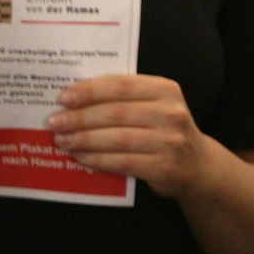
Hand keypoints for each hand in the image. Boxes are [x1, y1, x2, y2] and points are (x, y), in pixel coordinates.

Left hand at [49, 74, 215, 196]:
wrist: (198, 165)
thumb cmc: (166, 130)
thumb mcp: (157, 105)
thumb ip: (127, 99)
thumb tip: (77, 99)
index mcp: (166, 90)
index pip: (121, 86)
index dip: (90, 91)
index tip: (64, 97)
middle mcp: (170, 113)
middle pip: (116, 113)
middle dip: (80, 118)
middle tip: (55, 122)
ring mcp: (169, 142)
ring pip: (116, 139)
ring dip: (84, 140)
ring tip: (62, 140)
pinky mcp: (163, 167)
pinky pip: (122, 162)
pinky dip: (98, 159)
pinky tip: (81, 157)